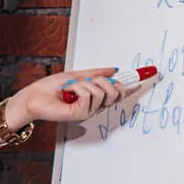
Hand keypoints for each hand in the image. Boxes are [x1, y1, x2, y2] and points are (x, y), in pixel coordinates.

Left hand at [4, 68, 139, 128]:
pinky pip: (88, 95)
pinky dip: (78, 88)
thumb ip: (96, 73)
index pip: (119, 91)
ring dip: (85, 84)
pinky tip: (68, 93)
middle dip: (104, 81)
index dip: (133, 82)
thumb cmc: (51, 88)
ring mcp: (88, 112)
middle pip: (115, 92)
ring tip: (71, 88)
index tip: (150, 72)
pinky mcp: (80, 114)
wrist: (34, 97)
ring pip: (101, 92)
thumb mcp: (77, 75)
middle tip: (89, 80)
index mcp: (95, 97)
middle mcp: (95, 106)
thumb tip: (114, 69)